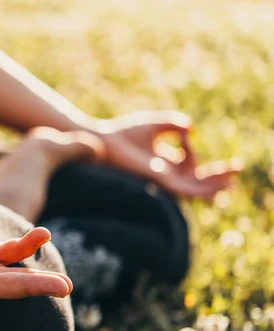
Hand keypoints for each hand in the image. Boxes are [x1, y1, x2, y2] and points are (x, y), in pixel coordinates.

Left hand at [100, 110, 242, 198]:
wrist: (106, 142)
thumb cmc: (125, 133)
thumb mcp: (157, 124)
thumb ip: (176, 125)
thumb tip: (192, 130)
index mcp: (163, 161)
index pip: (190, 165)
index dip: (198, 155)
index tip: (192, 138)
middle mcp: (164, 173)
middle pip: (196, 179)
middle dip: (217, 177)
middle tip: (237, 171)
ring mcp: (162, 179)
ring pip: (193, 188)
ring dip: (212, 186)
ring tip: (232, 184)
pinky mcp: (158, 182)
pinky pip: (183, 190)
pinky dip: (199, 190)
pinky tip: (214, 191)